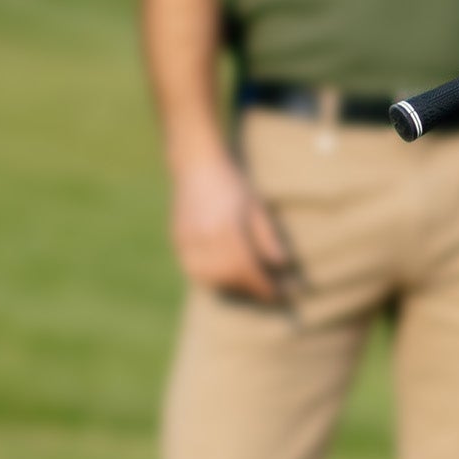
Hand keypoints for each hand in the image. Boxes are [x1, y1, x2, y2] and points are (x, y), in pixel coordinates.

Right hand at [172, 153, 291, 298]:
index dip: (264, 286)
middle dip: (249, 289)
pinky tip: (222, 276)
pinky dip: (209, 278)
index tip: (279, 294)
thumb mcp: (256, 208)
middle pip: (229, 278)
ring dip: (229, 287)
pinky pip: (193, 270)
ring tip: (245, 285)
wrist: (197, 164)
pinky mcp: (178, 240)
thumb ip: (267, 238)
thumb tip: (280, 266)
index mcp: (228, 231)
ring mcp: (188, 241)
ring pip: (208, 278)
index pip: (248, 270)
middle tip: (265, 291)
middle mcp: (205, 239)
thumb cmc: (232, 184)